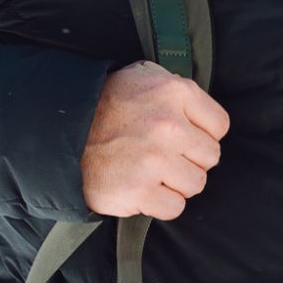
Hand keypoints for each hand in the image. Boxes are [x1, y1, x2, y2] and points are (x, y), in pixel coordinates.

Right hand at [81, 61, 229, 219]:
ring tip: (153, 171)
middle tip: (165, 155)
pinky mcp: (138, 191)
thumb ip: (178, 88)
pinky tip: (144, 188)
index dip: (203, 133)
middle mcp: (169, 126)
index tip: (184, 135)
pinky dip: (161, 203)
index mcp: (176, 92)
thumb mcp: (145, 75)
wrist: (62, 132)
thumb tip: (202, 110)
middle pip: (211, 157)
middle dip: (190, 158)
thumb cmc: (108, 103)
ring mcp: (154, 160)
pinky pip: (174, 207)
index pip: (220, 126)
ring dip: (177, 182)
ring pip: (196, 184)